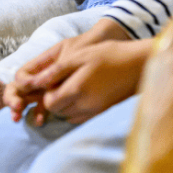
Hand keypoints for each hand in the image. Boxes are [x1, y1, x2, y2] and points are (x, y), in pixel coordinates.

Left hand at [4, 19, 150, 124]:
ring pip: (68, 115)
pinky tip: (85, 92)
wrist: (137, 65)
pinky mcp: (102, 114)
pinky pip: (81, 117)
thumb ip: (56, 71)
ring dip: (66, 103)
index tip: (55, 80)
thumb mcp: (79, 56)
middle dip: (56, 98)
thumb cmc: (108, 55)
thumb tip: (35, 83)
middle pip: (58, 110)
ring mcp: (94, 112)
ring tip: (76, 84)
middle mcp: (84, 106)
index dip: (48, 92)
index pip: (49, 103)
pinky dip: (77, 108)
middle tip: (65, 81)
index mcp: (76, 90)